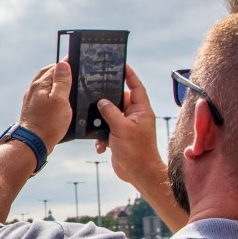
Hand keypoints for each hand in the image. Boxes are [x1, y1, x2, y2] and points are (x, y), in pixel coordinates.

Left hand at [18, 61, 72, 148]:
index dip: (66, 63)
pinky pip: (43, 93)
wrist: (33, 142)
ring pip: (45, 84)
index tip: (75, 59)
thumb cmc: (48, 123)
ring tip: (67, 82)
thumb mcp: (60, 100)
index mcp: (40, 84)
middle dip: (59, 70)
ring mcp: (31, 98)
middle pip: (47, 73)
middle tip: (72, 69)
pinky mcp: (32, 108)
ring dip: (55, 80)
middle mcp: (33, 89)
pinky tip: (57, 98)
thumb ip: (62, 82)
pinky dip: (51, 91)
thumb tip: (63, 64)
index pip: (54, 67)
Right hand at [94, 64, 164, 187]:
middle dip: (107, 100)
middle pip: (119, 100)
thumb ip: (110, 112)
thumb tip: (102, 101)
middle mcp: (135, 116)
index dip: (129, 75)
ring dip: (102, 122)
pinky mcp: (119, 136)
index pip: (136, 86)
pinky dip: (101, 137)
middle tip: (96, 92)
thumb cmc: (136, 152)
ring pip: (110, 115)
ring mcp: (127, 126)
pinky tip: (101, 145)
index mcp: (141, 110)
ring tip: (98, 126)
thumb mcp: (122, 128)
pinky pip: (107, 129)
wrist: (138, 174)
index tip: (121, 64)